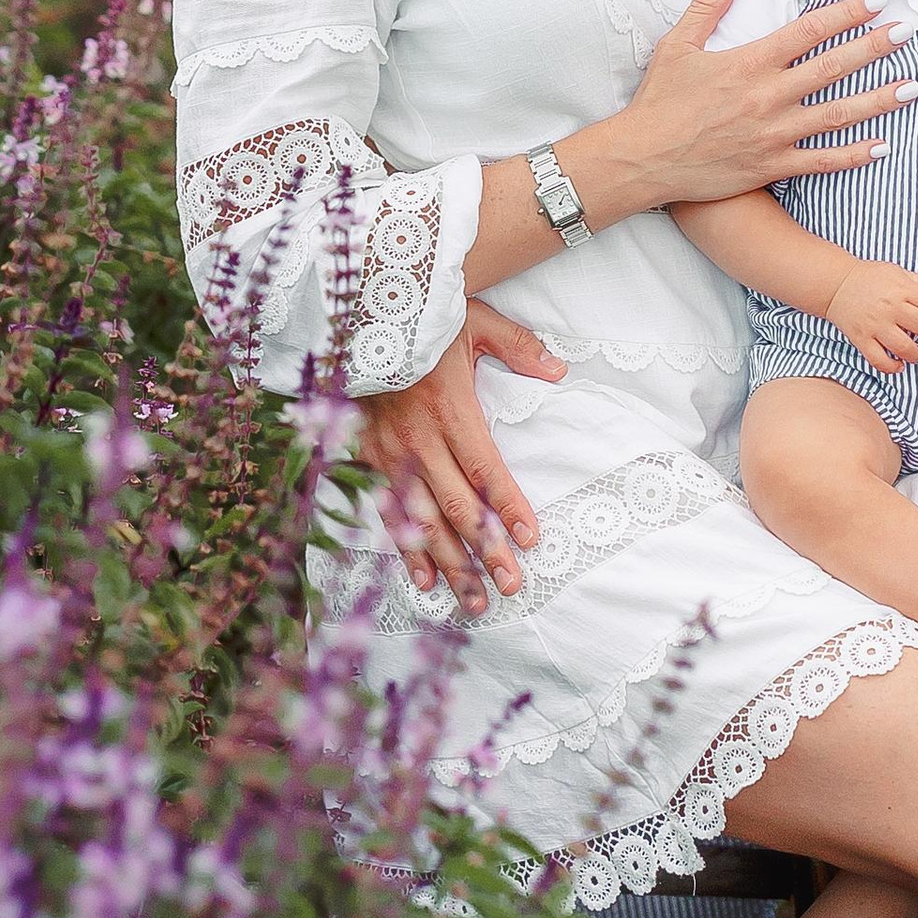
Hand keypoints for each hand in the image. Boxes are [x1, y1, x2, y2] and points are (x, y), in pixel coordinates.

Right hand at [356, 302, 564, 615]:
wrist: (359, 316)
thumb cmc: (423, 321)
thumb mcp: (476, 322)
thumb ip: (518, 347)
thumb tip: (558, 367)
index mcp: (451, 411)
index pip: (486, 470)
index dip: (509, 507)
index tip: (531, 539)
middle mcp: (419, 442)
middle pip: (457, 508)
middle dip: (486, 551)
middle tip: (510, 587)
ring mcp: (388, 456)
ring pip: (422, 522)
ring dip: (450, 564)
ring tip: (473, 600)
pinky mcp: (364, 460)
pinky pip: (387, 514)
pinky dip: (405, 551)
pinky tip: (424, 581)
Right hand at [619, 0, 917, 208]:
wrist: (643, 159)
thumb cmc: (659, 101)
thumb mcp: (677, 45)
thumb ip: (709, 5)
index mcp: (750, 62)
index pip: (808, 31)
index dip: (845, 14)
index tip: (874, 2)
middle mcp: (769, 95)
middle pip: (833, 66)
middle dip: (874, 47)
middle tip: (907, 32)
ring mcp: (774, 133)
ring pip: (837, 114)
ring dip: (878, 100)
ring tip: (912, 87)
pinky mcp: (772, 166)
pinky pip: (821, 160)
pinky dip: (853, 155)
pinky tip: (882, 147)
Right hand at [825, 259, 917, 373]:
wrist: (836, 284)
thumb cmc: (870, 277)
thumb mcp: (899, 273)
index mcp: (901, 289)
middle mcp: (890, 308)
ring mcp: (875, 325)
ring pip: (904, 347)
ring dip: (917, 355)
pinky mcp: (861, 339)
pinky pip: (879, 360)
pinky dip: (891, 367)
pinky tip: (898, 365)